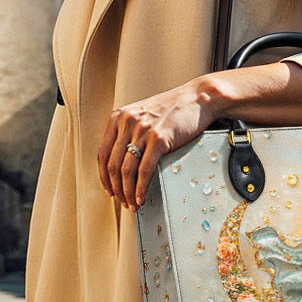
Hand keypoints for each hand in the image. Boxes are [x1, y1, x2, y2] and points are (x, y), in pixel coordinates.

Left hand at [98, 78, 216, 210]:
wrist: (198, 98)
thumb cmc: (174, 108)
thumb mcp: (144, 115)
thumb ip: (130, 131)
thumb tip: (123, 160)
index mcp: (119, 117)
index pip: (103, 153)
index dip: (104, 176)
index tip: (109, 189)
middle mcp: (126, 122)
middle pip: (112, 165)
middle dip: (115, 188)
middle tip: (122, 201)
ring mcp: (142, 131)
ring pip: (126, 170)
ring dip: (127, 192)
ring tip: (132, 203)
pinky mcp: (158, 139)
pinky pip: (144, 171)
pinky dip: (140, 188)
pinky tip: (141, 197)